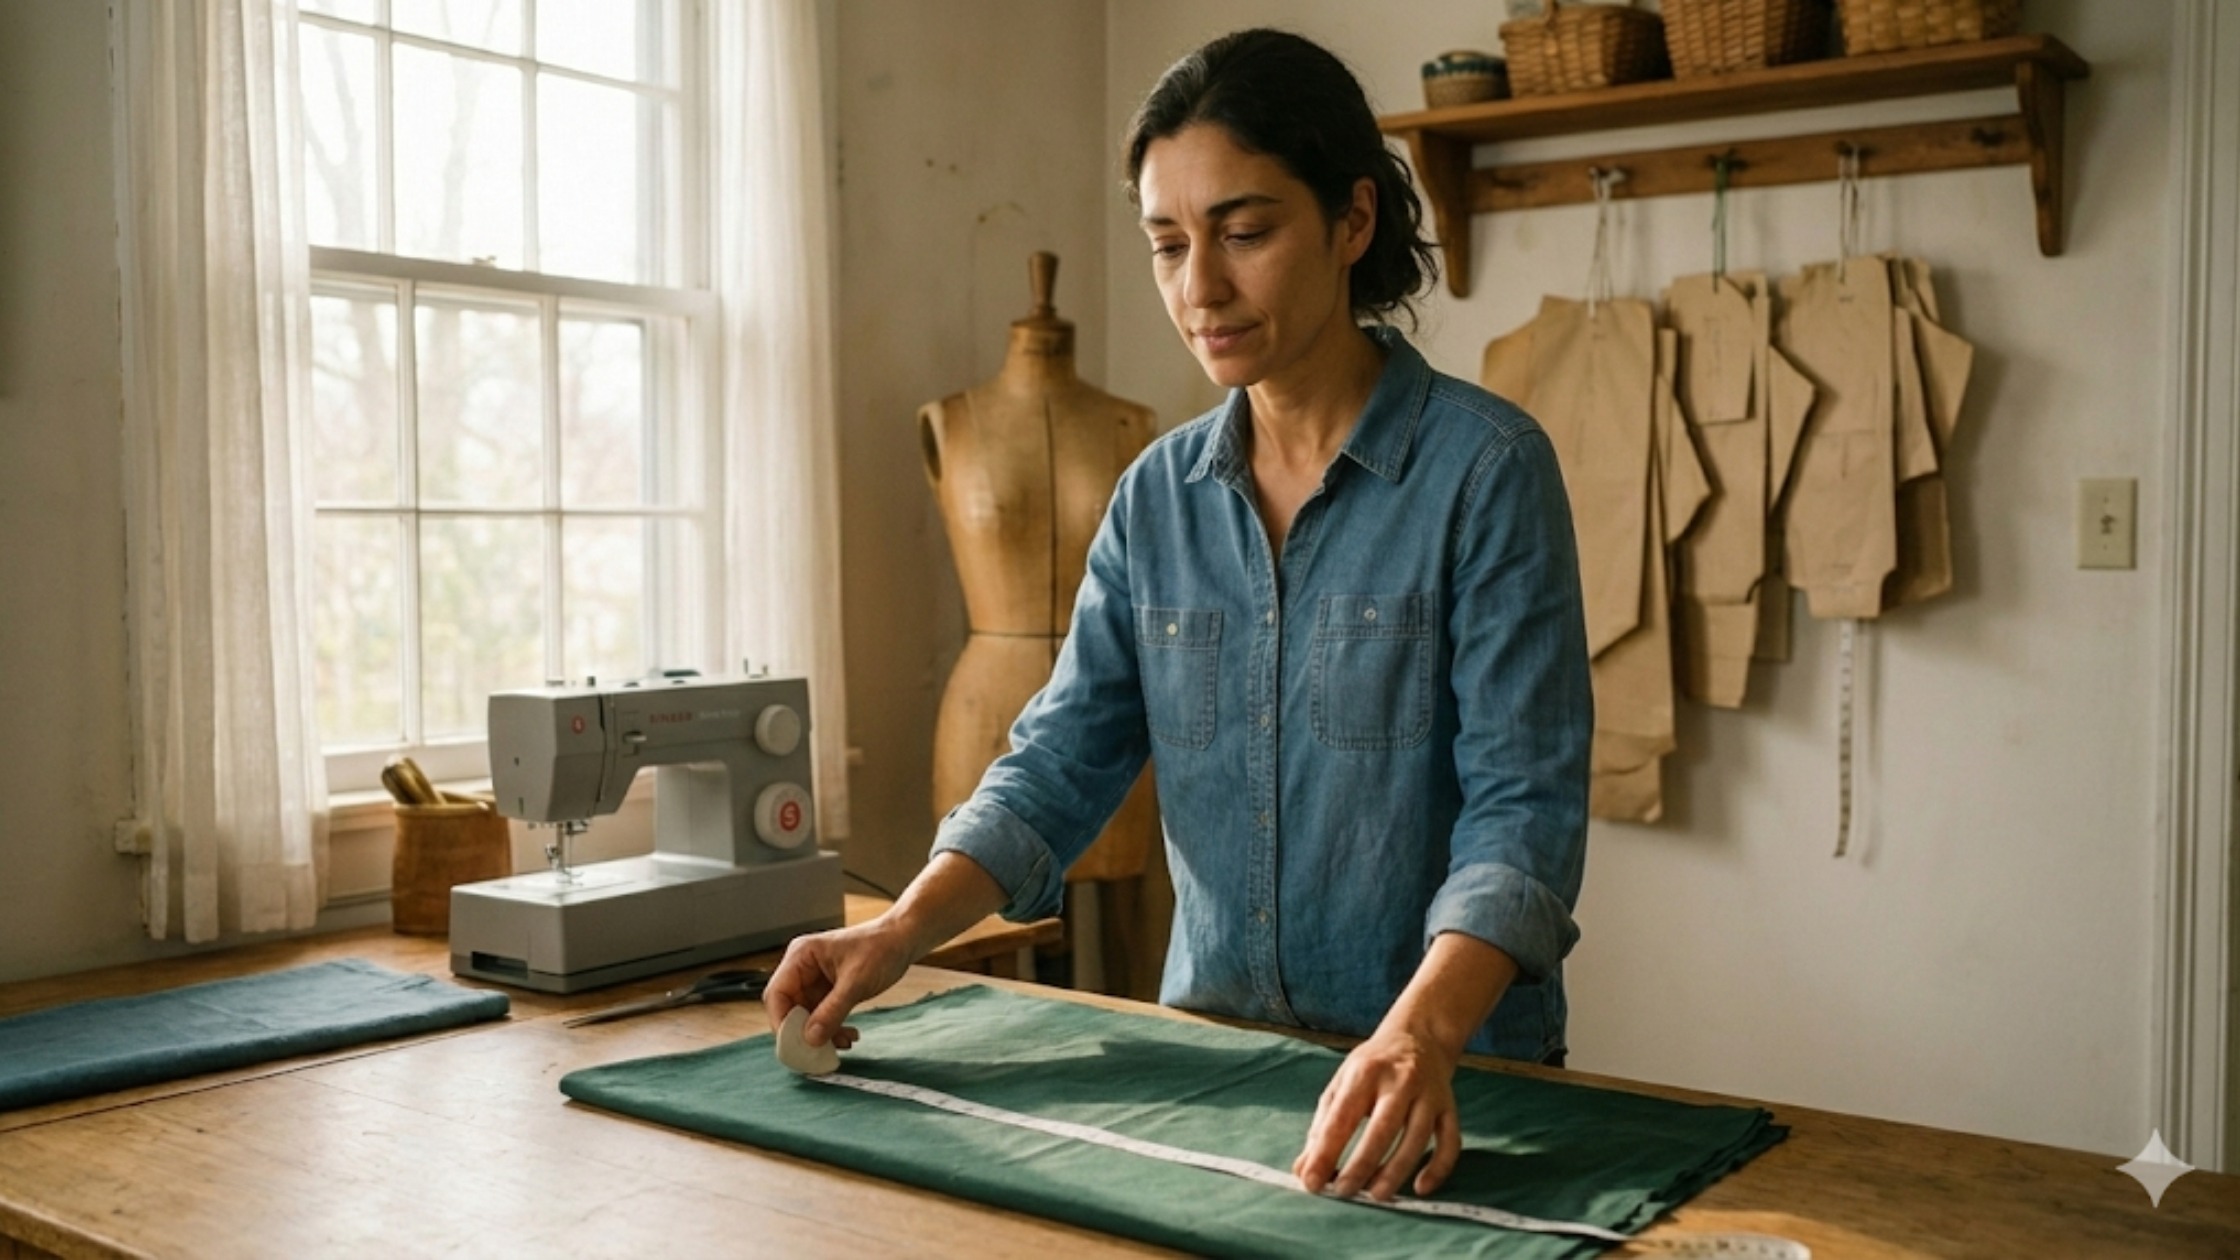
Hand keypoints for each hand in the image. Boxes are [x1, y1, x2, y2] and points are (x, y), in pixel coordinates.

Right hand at [763, 919, 915, 1050]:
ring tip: (842, 1044)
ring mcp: (814, 981)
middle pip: (789, 1009)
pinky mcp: (828, 991)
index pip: (777, 994)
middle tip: (817, 1053)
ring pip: (806, 1017)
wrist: (903, 940)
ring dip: (821, 1034)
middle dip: (803, 1032)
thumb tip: (810, 1038)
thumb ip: (832, 1011)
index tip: (795, 1045)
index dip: (781, 1022)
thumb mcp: (856, 982)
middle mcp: (802, 968)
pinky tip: (849, 1036)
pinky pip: (821, 1016)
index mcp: (800, 956)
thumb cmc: (880, 947)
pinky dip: (832, 1029)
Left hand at [1292, 1024, 1462, 1201]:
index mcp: (1366, 1071)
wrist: (1420, 1035)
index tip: (1312, 1181)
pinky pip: (1450, 1142)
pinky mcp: (1449, 1107)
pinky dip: (1438, 1168)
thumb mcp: (1342, 1083)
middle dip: (1361, 1165)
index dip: (1325, 1152)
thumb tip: (1303, 1169)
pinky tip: (1420, 1188)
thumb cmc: (1373, 1065)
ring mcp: (1429, 1094)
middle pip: (1383, 1128)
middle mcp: (1401, 1080)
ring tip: (1376, 1195)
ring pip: (1418, 1139)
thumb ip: (1322, 1126)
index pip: (1342, 1116)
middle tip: (1344, 1191)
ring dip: (1396, 1171)